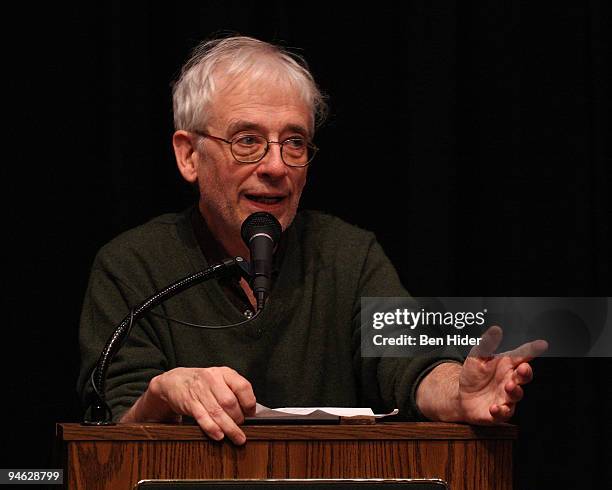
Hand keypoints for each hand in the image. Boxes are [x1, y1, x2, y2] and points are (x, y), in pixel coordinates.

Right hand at [122, 366, 255, 444]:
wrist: (176, 381)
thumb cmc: (203, 383)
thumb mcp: (220, 379)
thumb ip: (234, 391)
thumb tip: (250, 412)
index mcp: (224, 373)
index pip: (242, 386)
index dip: (249, 402)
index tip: (251, 414)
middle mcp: (212, 379)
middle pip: (230, 402)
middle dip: (238, 418)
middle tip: (242, 427)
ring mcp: (200, 391)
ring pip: (217, 412)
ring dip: (229, 428)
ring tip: (237, 437)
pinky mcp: (189, 403)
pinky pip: (203, 418)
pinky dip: (212, 428)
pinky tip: (219, 436)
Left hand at [457, 325, 547, 423]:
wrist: (462, 397)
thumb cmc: (474, 376)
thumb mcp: (477, 357)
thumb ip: (487, 344)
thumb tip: (496, 329)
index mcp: (507, 365)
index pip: (522, 356)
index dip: (532, 350)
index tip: (541, 344)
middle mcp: (510, 380)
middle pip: (524, 376)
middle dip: (526, 373)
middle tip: (524, 368)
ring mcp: (506, 397)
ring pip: (517, 395)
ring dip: (515, 391)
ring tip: (509, 386)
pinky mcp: (498, 412)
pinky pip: (503, 413)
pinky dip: (500, 411)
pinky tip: (494, 407)